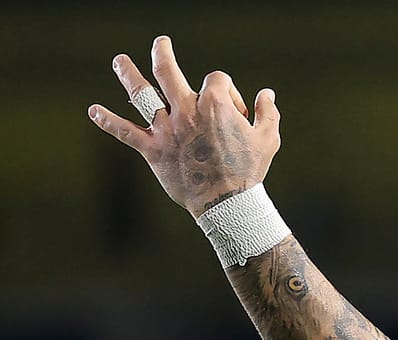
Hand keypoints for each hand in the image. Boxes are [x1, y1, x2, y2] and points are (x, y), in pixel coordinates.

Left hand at [86, 35, 279, 215]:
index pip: (217, 80)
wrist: (228, 202)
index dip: (228, 92)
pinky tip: (93, 111)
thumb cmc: (250, 170)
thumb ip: (267, 113)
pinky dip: (108, 121)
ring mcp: (166, 128)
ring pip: (141, 94)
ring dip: (128, 74)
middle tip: (160, 44)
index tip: (235, 112)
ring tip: (119, 61)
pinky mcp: (153, 149)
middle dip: (162, 53)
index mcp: (214, 104)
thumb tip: (266, 94)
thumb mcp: (268, 139)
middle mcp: (185, 110)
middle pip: (167, 71)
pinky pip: (125, 132)